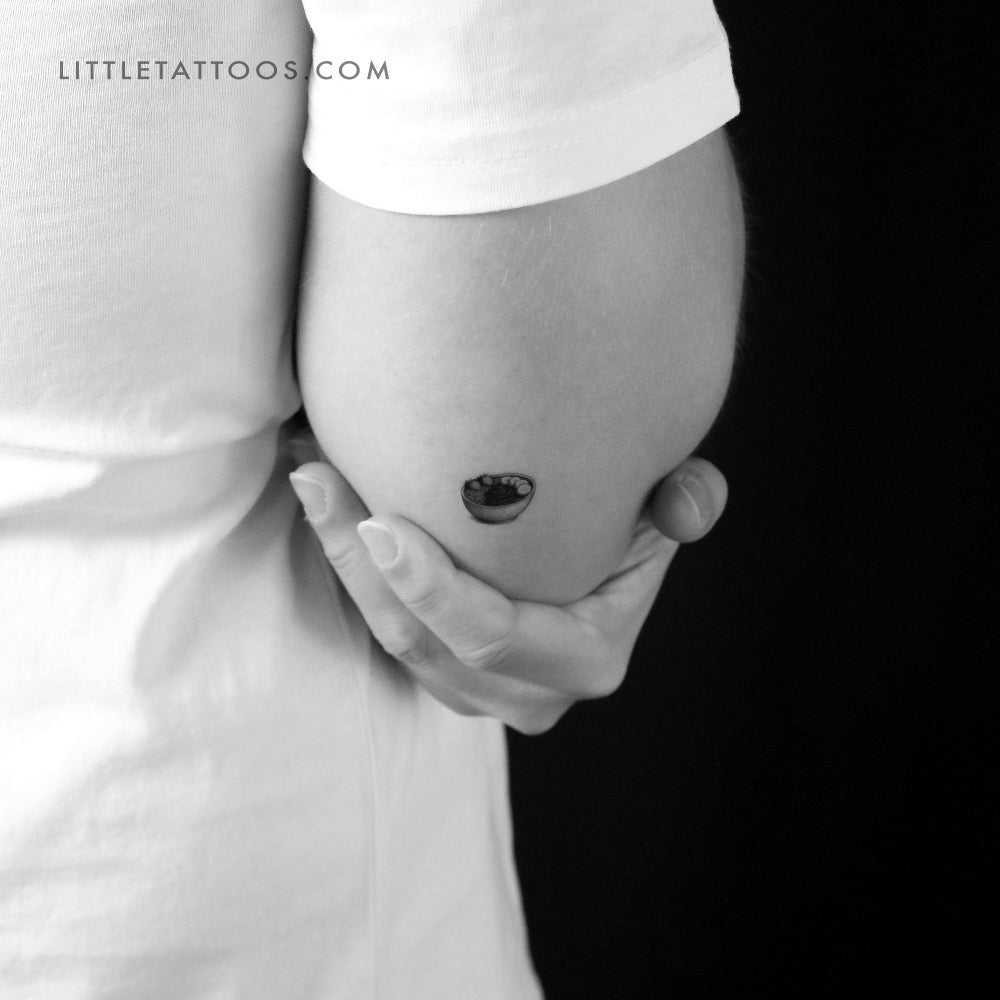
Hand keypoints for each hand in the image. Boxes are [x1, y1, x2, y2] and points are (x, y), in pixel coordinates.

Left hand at [288, 429, 726, 734]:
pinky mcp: (441, 675)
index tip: (381, 522)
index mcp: (584, 659)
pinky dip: (351, 568)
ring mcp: (476, 695)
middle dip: (359, 560)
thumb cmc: (624, 523)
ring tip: (308, 474)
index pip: (492, 637)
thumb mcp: (662, 509)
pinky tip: (325, 501)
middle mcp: (525, 694)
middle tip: (316, 474)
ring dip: (341, 558)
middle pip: (422, 642)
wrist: (587, 560)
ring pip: (390, 639)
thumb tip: (684, 504)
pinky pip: (382, 629)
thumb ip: (686, 500)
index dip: (433, 587)